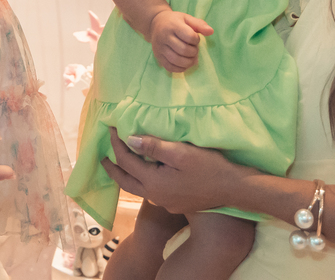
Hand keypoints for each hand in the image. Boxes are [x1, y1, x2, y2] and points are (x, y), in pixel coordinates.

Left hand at [101, 128, 249, 215]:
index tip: (111, 128)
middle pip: (125, 182)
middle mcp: (155, 196)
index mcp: (153, 182)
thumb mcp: (181, 152)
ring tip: (120, 164)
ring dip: (126, 175)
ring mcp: (165, 203)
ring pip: (137, 189)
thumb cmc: (208, 167)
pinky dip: (140, 181)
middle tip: (101, 157)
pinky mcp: (174, 205)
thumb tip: (129, 139)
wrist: (233, 189)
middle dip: (112, 168)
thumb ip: (154, 146)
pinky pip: (150, 192)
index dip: (117, 143)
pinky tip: (146, 174)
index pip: (127, 160)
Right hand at [148, 11, 212, 71]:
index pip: (189, 36)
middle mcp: (164, 37)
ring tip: (191, 58)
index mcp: (173, 25)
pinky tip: (184, 64)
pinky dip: (180, 68)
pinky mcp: (157, 56)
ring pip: (176, 61)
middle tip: (194, 49)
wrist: (155, 23)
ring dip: (188, 62)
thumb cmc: (175, 21)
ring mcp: (159, 48)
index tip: (195, 39)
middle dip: (193, 52)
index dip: (196, 40)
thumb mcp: (187, 18)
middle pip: (183, 50)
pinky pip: (170, 67)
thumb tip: (211, 32)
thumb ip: (199, 24)